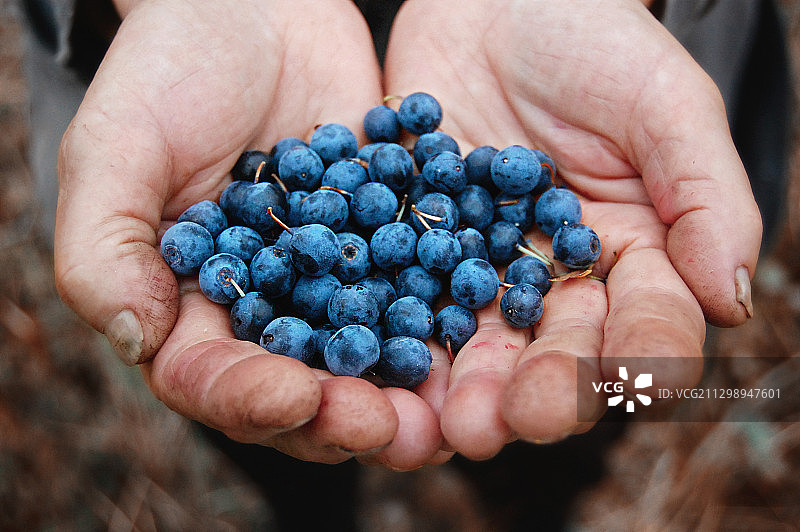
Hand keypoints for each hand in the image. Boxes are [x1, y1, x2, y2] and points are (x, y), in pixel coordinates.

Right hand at [55, 0, 444, 466]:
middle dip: (340, 416)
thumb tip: (133, 340)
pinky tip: (474, 339)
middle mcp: (267, 309)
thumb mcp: (117, 149)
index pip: (212, 377)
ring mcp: (333, 282)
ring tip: (440, 413)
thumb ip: (106, 247)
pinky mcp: (389, 247)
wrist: (256, 8)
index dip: (248, 397)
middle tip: (388, 429)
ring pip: (366, 358)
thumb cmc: (169, 71)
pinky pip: (419, 293)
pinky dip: (444, 321)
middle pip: (299, 388)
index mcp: (191, 305)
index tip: (293, 397)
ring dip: (402, 393)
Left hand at [383, 0, 760, 457]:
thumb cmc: (592, 38)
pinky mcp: (418, 251)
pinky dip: (400, 338)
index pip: (649, 322)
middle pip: (557, 351)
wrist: (493, 1)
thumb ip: (702, 195)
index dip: (644, 353)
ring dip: (468, 387)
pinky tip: (391, 372)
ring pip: (481, 343)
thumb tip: (732, 298)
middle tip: (519, 420)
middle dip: (541, 391)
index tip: (634, 380)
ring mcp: (483, 270)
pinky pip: (409, 300)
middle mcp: (556, 278)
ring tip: (455, 424)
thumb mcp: (664, 102)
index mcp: (632, 253)